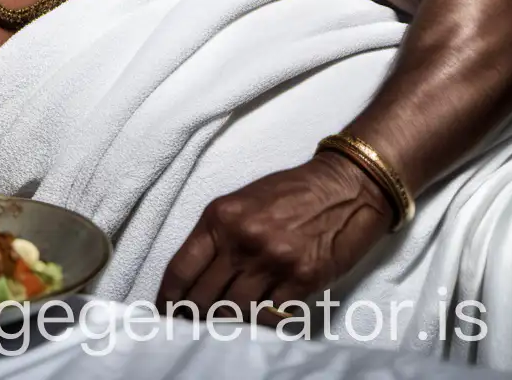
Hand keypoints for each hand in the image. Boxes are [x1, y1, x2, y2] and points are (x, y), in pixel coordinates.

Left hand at [156, 153, 391, 322]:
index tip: (164, 312)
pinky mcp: (303, 279)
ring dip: (229, 319)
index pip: (181, 268)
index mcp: (220, 217)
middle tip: (191, 324)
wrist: (346, 187)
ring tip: (226, 322)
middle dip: (194, 315)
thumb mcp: (241, 203)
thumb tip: (197, 278)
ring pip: (235, 309)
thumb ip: (218, 236)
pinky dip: (263, 319)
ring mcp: (273, 262)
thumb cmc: (291, 192)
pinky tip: (260, 316)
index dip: (168, 297)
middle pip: (204, 296)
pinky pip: (271, 314)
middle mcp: (242, 241)